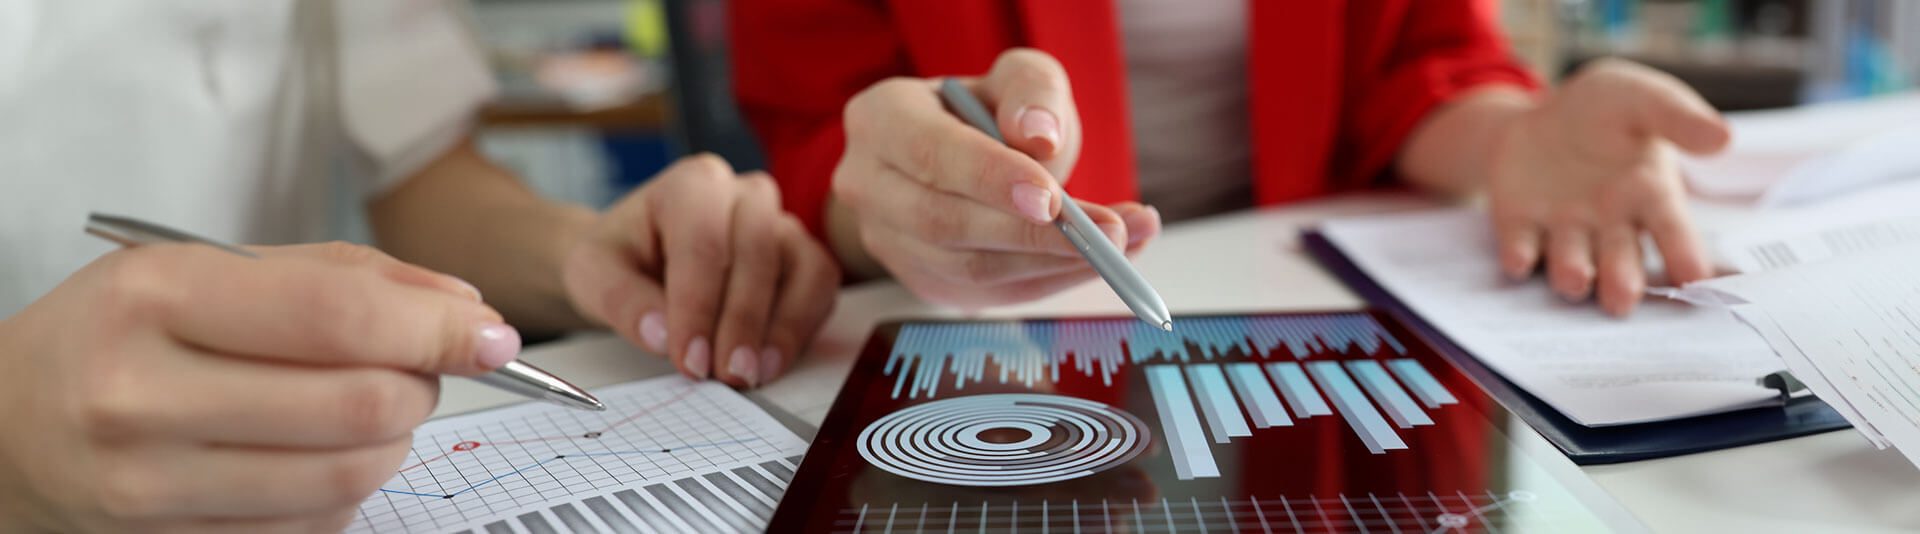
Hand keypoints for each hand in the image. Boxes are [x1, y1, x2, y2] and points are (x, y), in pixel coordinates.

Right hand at [0, 242, 517, 532]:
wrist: (7, 427)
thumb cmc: (120, 334)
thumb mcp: (205, 269)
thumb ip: (342, 275)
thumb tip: (462, 309)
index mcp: (154, 300)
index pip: (339, 318)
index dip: (438, 328)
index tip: (490, 332)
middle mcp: (143, 397)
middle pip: (362, 404)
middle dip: (420, 381)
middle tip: (417, 363)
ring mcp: (153, 486)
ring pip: (354, 472)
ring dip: (394, 437)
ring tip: (367, 403)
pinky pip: (319, 522)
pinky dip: (348, 485)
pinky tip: (315, 453)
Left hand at [562, 154, 839, 387]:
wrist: (640, 258)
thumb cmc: (622, 258)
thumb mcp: (592, 272)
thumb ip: (620, 298)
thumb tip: (662, 334)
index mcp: (693, 184)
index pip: (703, 241)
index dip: (699, 305)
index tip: (689, 360)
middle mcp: (745, 195)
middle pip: (758, 251)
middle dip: (741, 320)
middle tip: (724, 375)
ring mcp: (782, 223)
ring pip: (801, 267)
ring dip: (781, 328)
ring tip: (751, 374)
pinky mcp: (804, 257)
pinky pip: (820, 287)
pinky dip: (802, 328)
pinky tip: (771, 362)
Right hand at [833, 48, 1161, 307]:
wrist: (959, 157)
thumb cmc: (988, 113)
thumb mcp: (1017, 78)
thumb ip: (1031, 93)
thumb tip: (1038, 137)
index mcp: (880, 119)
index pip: (931, 153)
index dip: (991, 178)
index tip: (1055, 197)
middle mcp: (868, 184)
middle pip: (945, 222)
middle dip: (1033, 234)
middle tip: (1112, 232)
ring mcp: (888, 242)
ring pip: (968, 269)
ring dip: (1052, 263)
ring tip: (1124, 243)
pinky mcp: (922, 282)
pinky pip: (987, 295)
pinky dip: (1047, 282)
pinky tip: (1096, 262)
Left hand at [1488, 59, 1728, 315]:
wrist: (1540, 112)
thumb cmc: (1607, 110)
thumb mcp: (1643, 99)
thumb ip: (1678, 117)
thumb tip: (1724, 138)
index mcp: (1649, 195)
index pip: (1673, 232)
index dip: (1683, 255)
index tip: (1694, 279)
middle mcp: (1608, 224)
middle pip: (1619, 260)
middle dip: (1621, 280)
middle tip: (1623, 301)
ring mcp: (1562, 228)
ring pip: (1570, 260)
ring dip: (1572, 274)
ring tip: (1576, 282)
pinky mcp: (1518, 223)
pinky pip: (1519, 244)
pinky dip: (1519, 255)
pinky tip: (1518, 263)